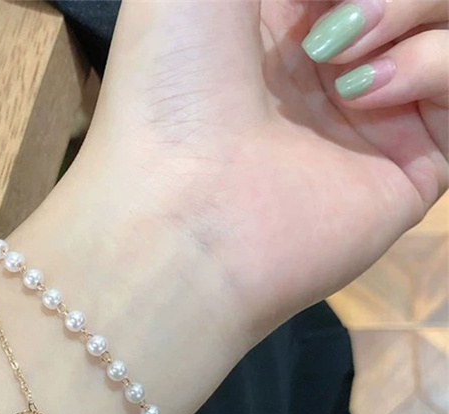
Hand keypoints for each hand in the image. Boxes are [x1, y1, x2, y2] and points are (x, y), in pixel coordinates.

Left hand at [72, 0, 447, 337]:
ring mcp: (374, 117)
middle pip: (409, 1)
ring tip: (335, 52)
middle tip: (327, 23)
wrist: (179, 214)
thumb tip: (332, 1)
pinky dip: (432, 63)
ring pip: (446, 23)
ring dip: (408, 7)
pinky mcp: (414, 166)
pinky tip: (359, 93)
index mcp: (274, 23)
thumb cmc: (171, 85)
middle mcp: (328, 68)